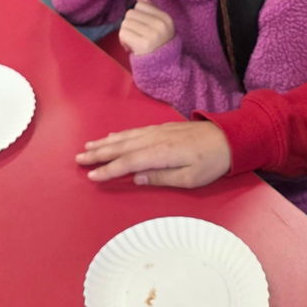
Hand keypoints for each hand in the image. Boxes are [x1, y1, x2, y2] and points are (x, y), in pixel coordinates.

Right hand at [76, 120, 230, 186]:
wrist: (229, 137)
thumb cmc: (211, 162)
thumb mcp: (190, 178)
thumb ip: (162, 177)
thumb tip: (136, 177)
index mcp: (161, 152)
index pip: (127, 162)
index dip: (108, 169)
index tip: (91, 175)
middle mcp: (154, 139)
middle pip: (120, 147)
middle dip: (98, 153)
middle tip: (78, 159)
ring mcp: (157, 131)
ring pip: (125, 137)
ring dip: (104, 143)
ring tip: (87, 147)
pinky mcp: (161, 128)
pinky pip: (133, 131)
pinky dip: (119, 135)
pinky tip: (111, 137)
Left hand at [119, 0, 173, 55]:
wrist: (164, 71)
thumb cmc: (159, 47)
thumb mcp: (160, 27)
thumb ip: (151, 10)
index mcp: (166, 18)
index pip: (140, 5)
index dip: (138, 17)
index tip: (142, 29)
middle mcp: (160, 25)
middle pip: (130, 13)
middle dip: (130, 25)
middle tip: (137, 38)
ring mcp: (152, 34)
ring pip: (125, 23)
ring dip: (126, 34)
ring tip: (135, 43)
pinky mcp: (143, 44)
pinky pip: (123, 33)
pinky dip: (123, 41)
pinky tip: (131, 48)